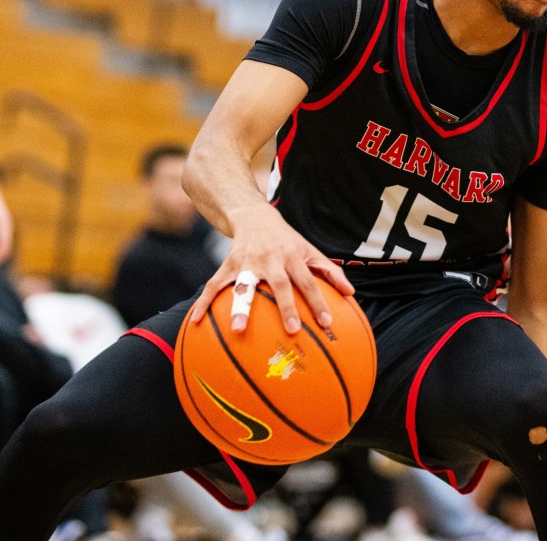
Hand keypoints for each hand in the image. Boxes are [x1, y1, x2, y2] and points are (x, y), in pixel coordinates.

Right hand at [188, 202, 352, 334]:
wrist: (254, 216)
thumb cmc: (287, 240)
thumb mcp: (310, 250)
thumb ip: (330, 271)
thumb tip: (351, 294)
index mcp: (292, 257)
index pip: (308, 282)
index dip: (318, 301)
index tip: (326, 323)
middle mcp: (270, 259)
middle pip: (279, 284)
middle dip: (285, 307)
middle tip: (292, 330)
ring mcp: (247, 262)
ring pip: (243, 285)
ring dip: (240, 308)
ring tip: (237, 330)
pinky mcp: (228, 264)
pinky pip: (213, 285)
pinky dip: (203, 303)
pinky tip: (195, 322)